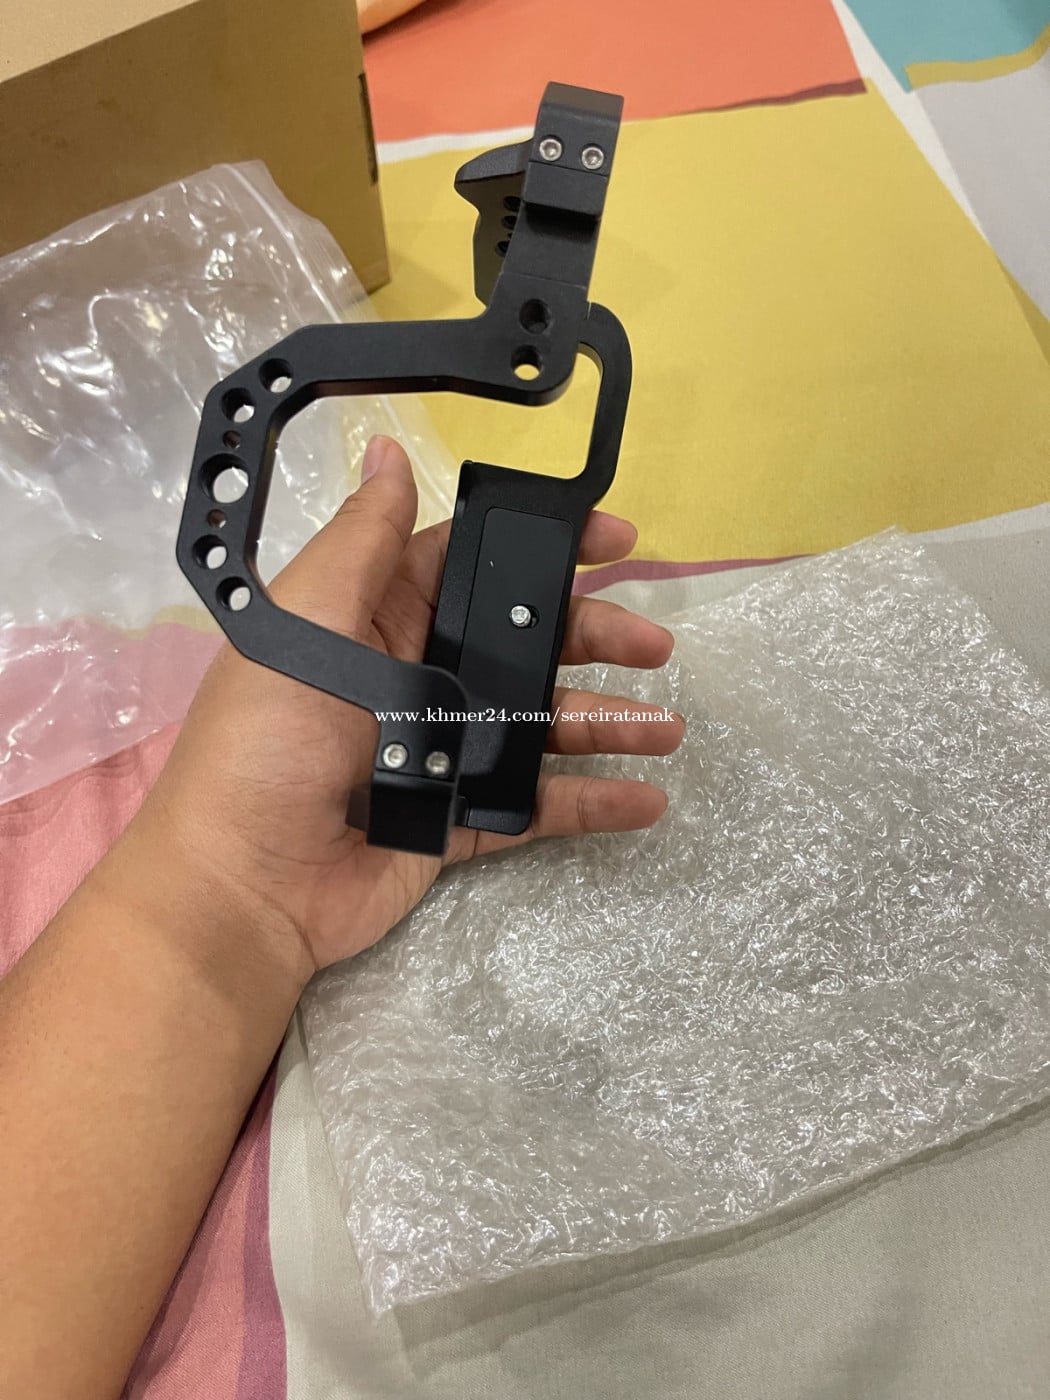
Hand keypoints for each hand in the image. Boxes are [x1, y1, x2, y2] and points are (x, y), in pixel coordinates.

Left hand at [128, 435, 683, 985]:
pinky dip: (591, 803)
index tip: (615, 538)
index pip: (473, 562)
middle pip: (522, 641)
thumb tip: (387, 448)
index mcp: (376, 618)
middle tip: (654, 644)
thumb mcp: (304, 625)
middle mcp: (416, 676)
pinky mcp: (456, 819)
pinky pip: (535, 805)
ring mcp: (440, 751)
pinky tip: (646, 799)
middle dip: (594, 636)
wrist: (242, 884)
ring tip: (667, 727)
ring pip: (540, 722)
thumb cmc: (269, 741)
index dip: (543, 546)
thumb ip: (361, 542)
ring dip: (608, 720)